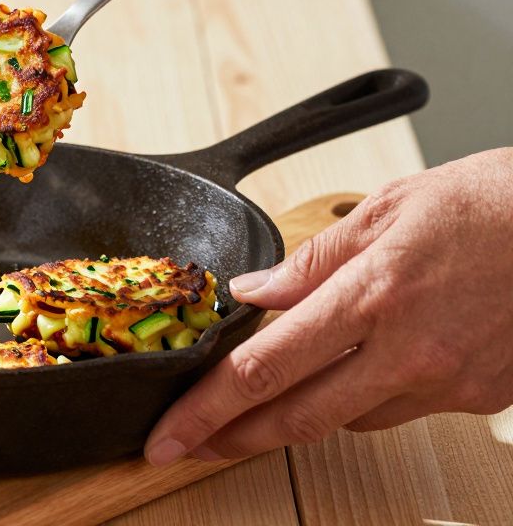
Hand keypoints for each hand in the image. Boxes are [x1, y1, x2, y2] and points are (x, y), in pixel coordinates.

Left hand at [144, 147, 512, 465]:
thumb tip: (254, 291)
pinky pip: (399, 409)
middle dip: (231, 438)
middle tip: (186, 444)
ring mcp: (446, 382)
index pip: (263, 369)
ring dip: (297, 415)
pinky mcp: (478, 397)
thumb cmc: (493, 203)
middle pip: (296, 417)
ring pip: (347, 419)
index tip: (167, 433)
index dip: (206, 410)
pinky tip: (352, 375)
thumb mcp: (388, 207)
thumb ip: (312, 258)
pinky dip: (363, 397)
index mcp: (371, 296)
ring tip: (260, 404)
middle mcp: (407, 352)